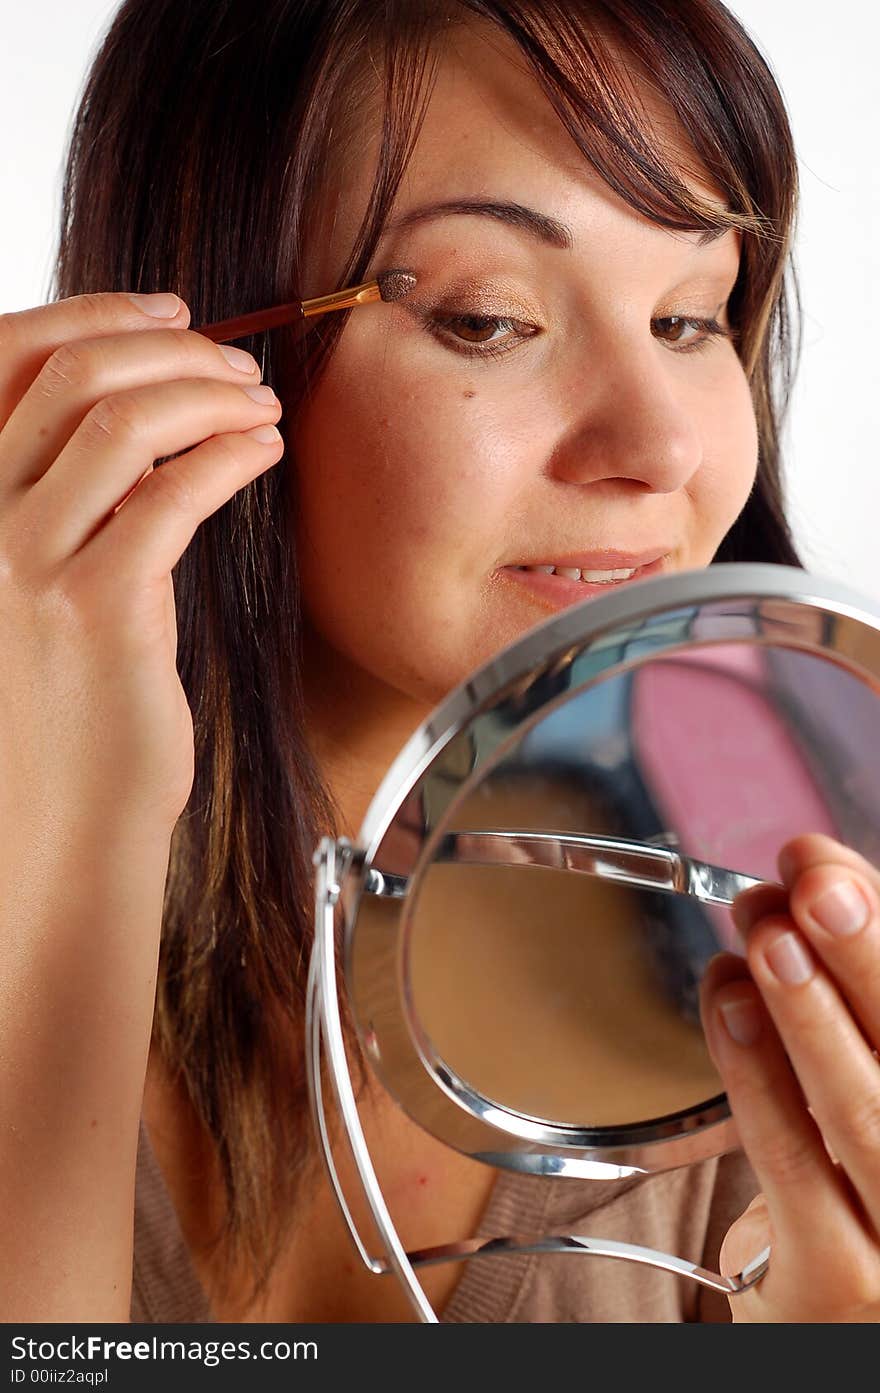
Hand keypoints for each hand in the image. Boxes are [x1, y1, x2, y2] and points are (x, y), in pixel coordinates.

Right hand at [0, 291, 282, 830]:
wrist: (67, 820)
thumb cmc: (77, 707)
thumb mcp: (52, 585)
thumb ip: (79, 502)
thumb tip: (156, 419)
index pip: (4, 359)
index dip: (95, 315)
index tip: (175, 313)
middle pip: (72, 376)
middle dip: (172, 349)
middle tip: (241, 366)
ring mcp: (29, 564)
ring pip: (121, 422)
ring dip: (208, 395)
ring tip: (263, 405)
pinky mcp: (97, 608)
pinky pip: (171, 494)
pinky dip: (230, 455)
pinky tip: (266, 453)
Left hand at [699, 832, 879, 1321]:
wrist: (834, 1315)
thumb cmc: (858, 1179)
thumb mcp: (867, 1076)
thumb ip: (853, 989)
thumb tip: (820, 881)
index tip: (821, 863)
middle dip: (867, 960)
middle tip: (814, 885)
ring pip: (862, 1115)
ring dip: (808, 1013)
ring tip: (765, 935)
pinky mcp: (840, 1284)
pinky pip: (792, 1166)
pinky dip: (756, 1076)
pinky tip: (727, 1005)